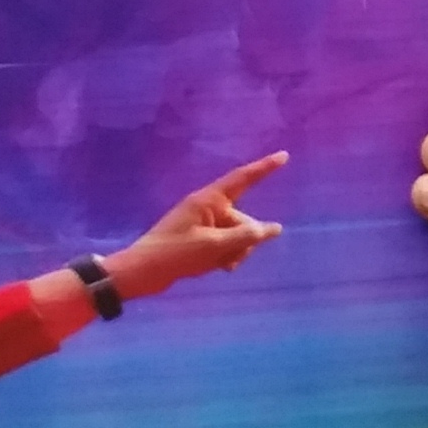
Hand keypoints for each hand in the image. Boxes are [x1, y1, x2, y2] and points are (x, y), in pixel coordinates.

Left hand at [107, 154, 288, 298]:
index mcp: (209, 200)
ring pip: (236, 235)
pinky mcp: (200, 239)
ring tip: (220, 266)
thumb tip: (273, 229)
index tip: (284, 156)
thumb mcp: (214, 246)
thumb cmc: (176, 253)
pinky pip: (225, 243)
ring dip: (235, 251)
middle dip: (245, 240)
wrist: (143, 272)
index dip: (264, 168)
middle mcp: (208, 208)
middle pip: (243, 219)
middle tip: (231, 259)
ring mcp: (203, 224)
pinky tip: (218, 268)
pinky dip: (225, 255)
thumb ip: (246, 236)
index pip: (243, 179)